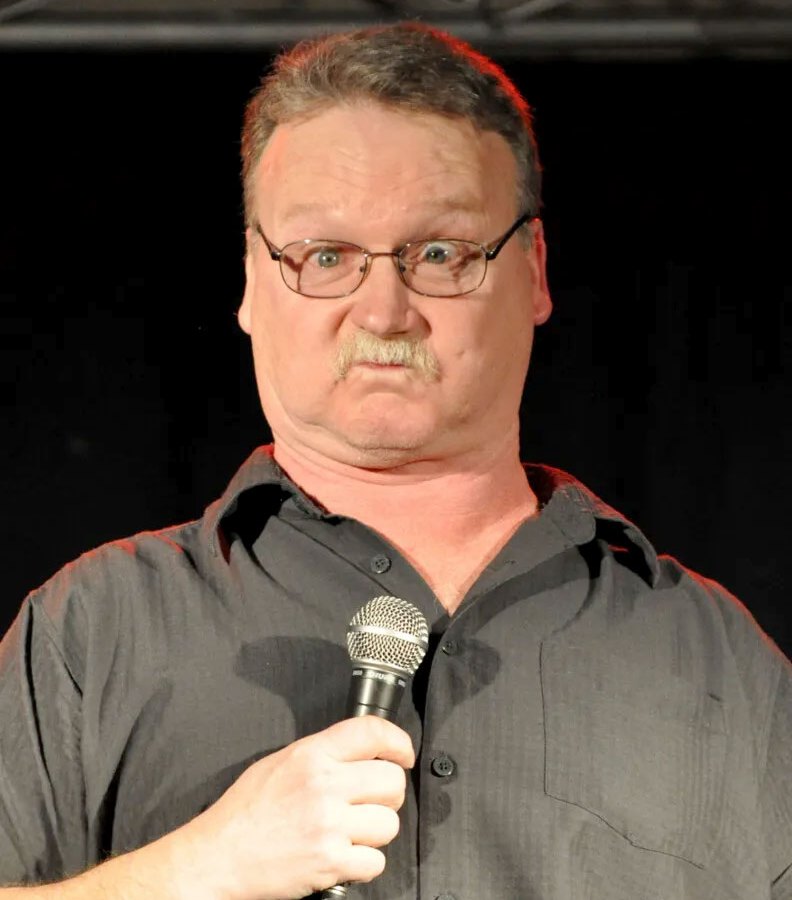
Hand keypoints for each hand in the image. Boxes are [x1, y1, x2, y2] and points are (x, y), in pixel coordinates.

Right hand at [170, 716, 415, 899]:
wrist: (218, 857)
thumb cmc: (245, 811)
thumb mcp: (279, 762)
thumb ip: (321, 752)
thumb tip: (360, 750)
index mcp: (311, 755)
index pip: (371, 732)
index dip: (398, 741)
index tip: (403, 753)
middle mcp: (324, 785)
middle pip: (391, 781)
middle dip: (388, 793)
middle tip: (371, 801)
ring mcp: (329, 825)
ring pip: (389, 824)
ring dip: (376, 831)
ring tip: (353, 832)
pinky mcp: (329, 862)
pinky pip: (375, 861)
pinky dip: (365, 863)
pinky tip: (345, 856)